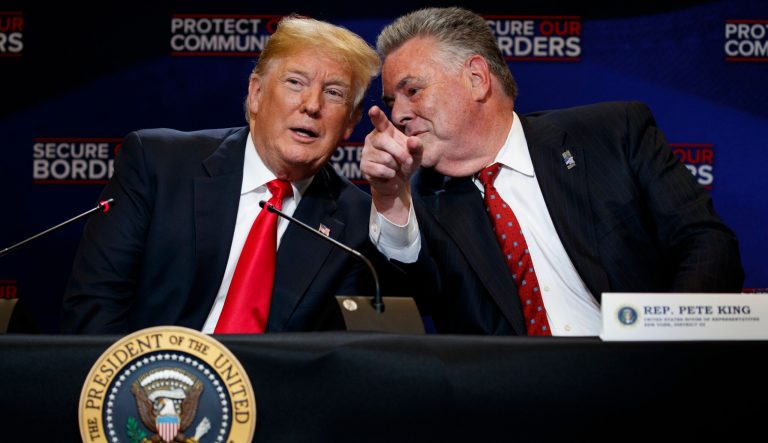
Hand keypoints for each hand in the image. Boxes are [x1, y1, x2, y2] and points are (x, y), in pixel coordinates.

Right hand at [361, 106, 422, 224]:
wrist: (397, 182)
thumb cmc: (405, 163)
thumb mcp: (416, 155)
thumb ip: (417, 146)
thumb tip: (413, 140)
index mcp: (385, 130)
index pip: (380, 121)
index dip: (376, 115)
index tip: (373, 110)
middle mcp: (373, 138)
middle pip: (384, 141)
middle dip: (400, 153)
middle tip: (408, 161)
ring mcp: (366, 151)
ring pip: (385, 158)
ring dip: (396, 166)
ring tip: (395, 168)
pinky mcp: (364, 165)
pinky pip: (380, 170)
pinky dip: (390, 174)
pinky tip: (389, 174)